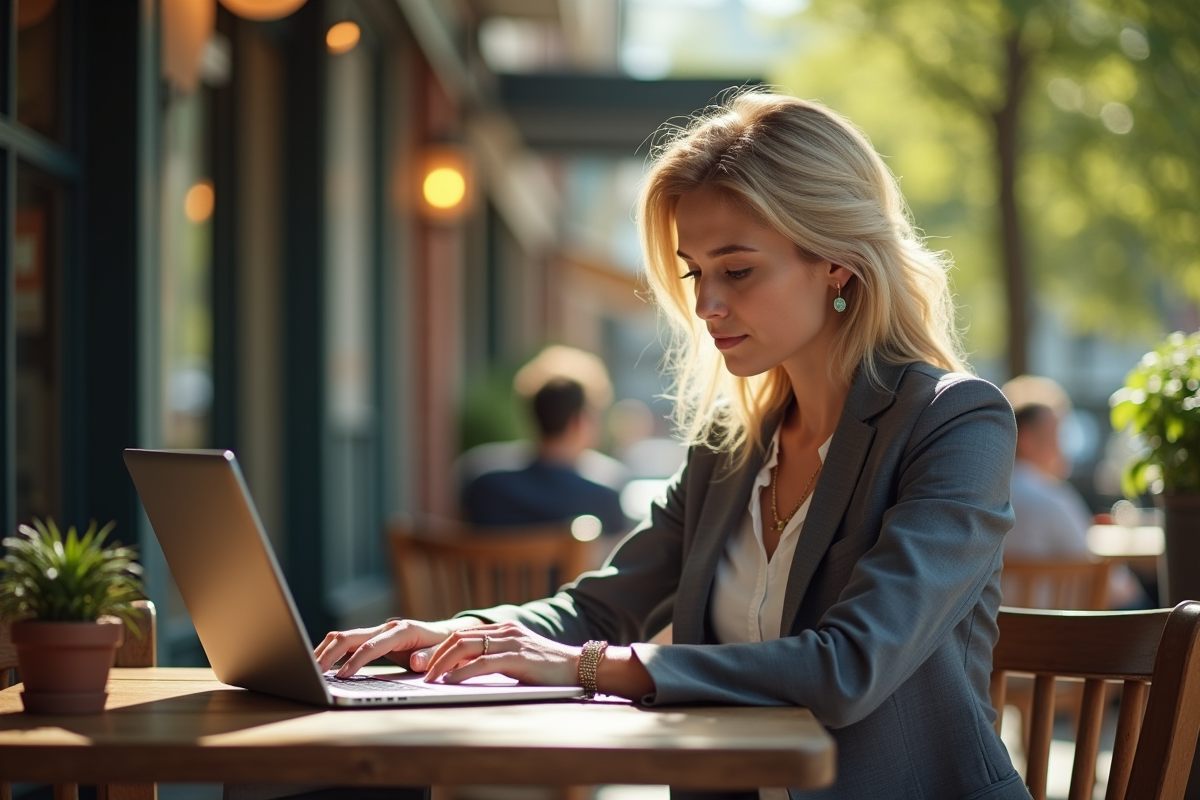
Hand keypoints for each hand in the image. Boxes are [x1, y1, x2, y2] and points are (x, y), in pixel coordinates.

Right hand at [314, 617, 479, 676]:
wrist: (447, 634)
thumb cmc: (444, 646)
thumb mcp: (443, 653)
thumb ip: (430, 657)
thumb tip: (415, 662)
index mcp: (402, 631)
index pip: (371, 646)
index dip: (355, 661)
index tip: (341, 677)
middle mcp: (386, 628)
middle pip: (348, 636)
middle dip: (328, 654)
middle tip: (311, 672)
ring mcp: (377, 632)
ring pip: (342, 637)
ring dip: (324, 651)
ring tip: (308, 669)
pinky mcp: (371, 639)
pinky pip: (346, 642)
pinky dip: (330, 652)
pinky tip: (320, 665)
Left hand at [420, 621, 580, 686]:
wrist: (579, 667)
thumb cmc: (550, 669)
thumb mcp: (519, 658)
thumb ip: (498, 658)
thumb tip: (468, 672)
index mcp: (505, 629)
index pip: (464, 633)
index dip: (442, 648)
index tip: (428, 664)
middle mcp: (505, 631)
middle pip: (459, 638)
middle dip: (436, 655)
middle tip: (422, 673)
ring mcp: (511, 642)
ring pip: (466, 648)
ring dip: (443, 664)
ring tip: (430, 679)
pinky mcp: (517, 657)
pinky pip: (481, 663)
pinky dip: (461, 673)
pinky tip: (450, 682)